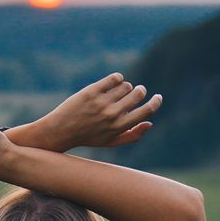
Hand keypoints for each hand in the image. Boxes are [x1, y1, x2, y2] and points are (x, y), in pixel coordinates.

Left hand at [42, 72, 162, 150]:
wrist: (62, 130)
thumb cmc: (88, 137)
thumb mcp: (111, 142)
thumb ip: (132, 135)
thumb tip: (150, 123)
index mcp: (120, 127)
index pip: (147, 111)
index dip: (155, 102)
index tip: (157, 97)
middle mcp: (113, 114)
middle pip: (138, 94)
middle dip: (140, 91)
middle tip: (136, 91)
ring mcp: (102, 102)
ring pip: (126, 85)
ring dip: (125, 87)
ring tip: (117, 92)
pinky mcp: (92, 91)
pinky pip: (114, 78)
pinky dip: (117, 79)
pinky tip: (112, 83)